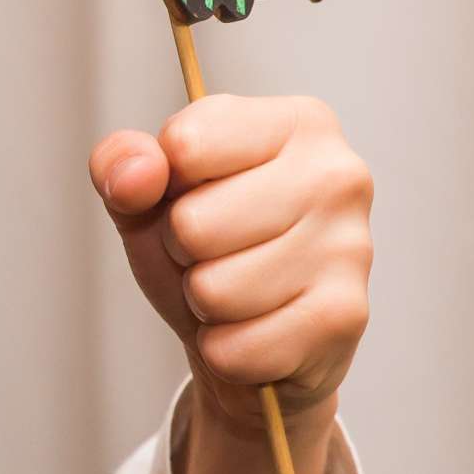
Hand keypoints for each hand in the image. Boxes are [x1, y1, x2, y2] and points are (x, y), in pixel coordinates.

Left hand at [89, 95, 372, 432]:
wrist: (259, 338)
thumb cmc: (208, 248)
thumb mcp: (150, 194)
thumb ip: (123, 163)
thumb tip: (135, 176)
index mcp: (296, 123)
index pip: (184, 144)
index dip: (163, 186)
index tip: (193, 196)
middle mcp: (337, 175)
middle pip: (193, 224)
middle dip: (183, 252)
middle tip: (214, 254)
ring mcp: (350, 247)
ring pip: (213, 290)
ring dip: (204, 303)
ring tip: (235, 291)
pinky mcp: (344, 317)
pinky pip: (236, 347)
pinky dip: (225, 350)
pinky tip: (254, 330)